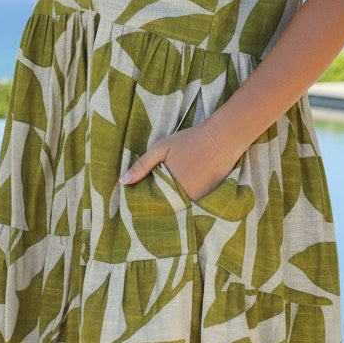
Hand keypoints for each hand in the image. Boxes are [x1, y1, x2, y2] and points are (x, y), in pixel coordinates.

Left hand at [120, 121, 237, 202]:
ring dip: (173, 198)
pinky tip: (188, 182)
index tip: (142, 191)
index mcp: (168, 186)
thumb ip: (142, 166)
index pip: (152, 199)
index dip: (146, 195)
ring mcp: (197, 199)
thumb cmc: (189, 141)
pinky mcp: (208, 198)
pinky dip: (187, 196)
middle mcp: (183, 196)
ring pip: (179, 203)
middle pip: (165, 203)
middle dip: (160, 197)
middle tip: (160, 184)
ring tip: (175, 183)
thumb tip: (123, 182)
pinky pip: (192, 202)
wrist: (221, 139)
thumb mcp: (161, 149)